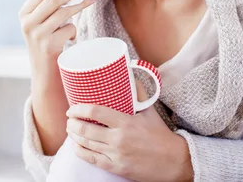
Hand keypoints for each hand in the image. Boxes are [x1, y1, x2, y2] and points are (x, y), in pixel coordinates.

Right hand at [18, 0, 95, 66]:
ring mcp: (37, 35)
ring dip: (81, 4)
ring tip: (92, 0)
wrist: (44, 75)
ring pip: (63, 12)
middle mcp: (27, 23)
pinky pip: (69, 29)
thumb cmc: (47, 45)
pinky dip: (74, 31)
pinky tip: (71, 38)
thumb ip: (47, 7)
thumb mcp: (41, 24)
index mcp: (24, 14)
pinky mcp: (48, 46)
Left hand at [65, 85, 192, 181]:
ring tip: (70, 129)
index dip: (79, 109)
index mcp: (126, 122)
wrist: (174, 161)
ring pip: (87, 144)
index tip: (72, 108)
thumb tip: (129, 73)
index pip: (96, 112)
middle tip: (69, 118)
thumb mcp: (150, 111)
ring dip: (74, 136)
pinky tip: (76, 146)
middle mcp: (119, 138)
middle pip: (86, 129)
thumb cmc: (160, 134)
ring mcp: (117, 154)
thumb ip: (138, 93)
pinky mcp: (117, 168)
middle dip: (73, 123)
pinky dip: (80, 152)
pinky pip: (92, 160)